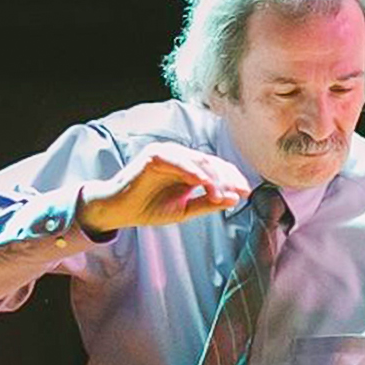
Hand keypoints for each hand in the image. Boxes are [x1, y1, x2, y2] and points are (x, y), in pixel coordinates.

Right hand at [77, 144, 250, 234]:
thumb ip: (207, 203)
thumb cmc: (147, 208)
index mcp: (188, 166)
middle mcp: (179, 156)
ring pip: (197, 160)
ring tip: (221, 194)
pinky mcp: (153, 156)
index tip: (246, 193)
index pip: (217, 168)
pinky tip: (202, 182)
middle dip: (227, 178)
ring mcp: (166, 153)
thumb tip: (234, 199)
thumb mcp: (184, 210)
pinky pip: (176, 161)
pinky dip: (190, 170)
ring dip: (212, 178)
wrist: (118, 211)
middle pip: (211, 162)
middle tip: (240, 192)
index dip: (232, 179)